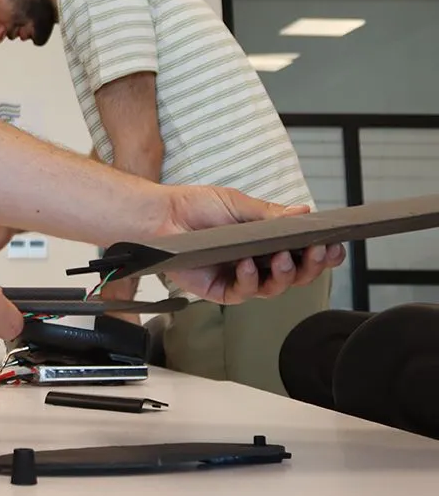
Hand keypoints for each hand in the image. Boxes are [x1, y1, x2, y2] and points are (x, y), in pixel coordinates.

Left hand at [156, 185, 344, 303]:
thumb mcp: (236, 203)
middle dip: (312, 265)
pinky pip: (245, 292)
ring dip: (285, 274)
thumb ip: (269, 214)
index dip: (322, 253)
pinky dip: (250, 279)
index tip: (335, 246)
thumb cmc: (194, 206)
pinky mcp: (222, 290)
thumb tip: (304, 214)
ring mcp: (241, 277)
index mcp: (266, 240)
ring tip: (281, 257)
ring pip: (276, 288)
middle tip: (316, 251)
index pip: (302, 251)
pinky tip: (247, 265)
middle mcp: (258, 261)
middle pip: (297, 274)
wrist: (160, 216)